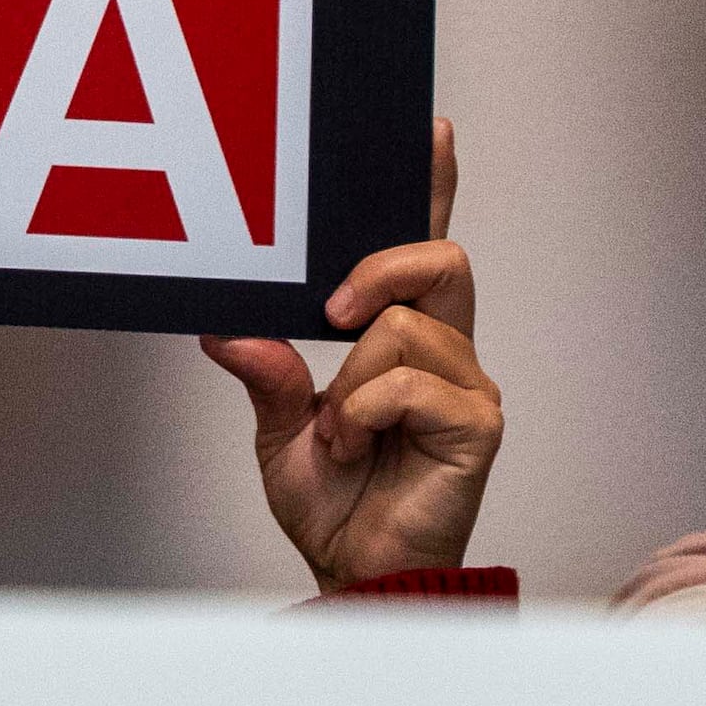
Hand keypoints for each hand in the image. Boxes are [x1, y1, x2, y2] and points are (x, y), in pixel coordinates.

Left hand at [202, 117, 500, 589]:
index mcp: (404, 338)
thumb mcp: (278, 431)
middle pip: (439, 257)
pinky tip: (354, 444)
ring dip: (352, 375)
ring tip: (336, 430)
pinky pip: (411, 379)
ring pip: (408, 322)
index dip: (433, 186)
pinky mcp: (476, 424)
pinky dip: (364, 408)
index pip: (423, 246)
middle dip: (378, 265)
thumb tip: (229, 329)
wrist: (355, 576)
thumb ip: (266, 375)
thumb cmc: (333, 505)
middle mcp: (445, 351)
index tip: (431, 129)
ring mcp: (466, 386)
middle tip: (330, 310)